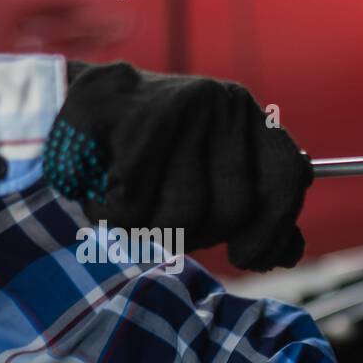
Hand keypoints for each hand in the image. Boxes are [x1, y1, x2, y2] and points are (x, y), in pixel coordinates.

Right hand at [45, 61, 312, 271]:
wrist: (74, 104)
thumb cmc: (156, 157)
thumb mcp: (214, 177)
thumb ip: (258, 213)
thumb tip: (287, 254)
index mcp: (250, 117)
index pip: (287, 180)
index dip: (273, 231)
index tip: (247, 258)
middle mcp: (220, 104)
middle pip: (232, 210)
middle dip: (199, 235)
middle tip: (166, 222)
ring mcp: (173, 104)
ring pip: (181, 214)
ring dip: (150, 229)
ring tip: (130, 206)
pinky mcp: (122, 114)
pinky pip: (131, 205)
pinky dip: (112, 216)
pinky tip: (102, 196)